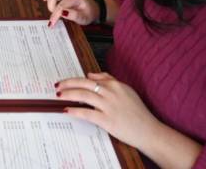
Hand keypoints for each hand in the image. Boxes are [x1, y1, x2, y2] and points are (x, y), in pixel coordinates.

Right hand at [40, 0, 96, 26]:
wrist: (91, 7)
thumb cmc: (87, 13)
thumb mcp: (84, 18)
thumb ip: (74, 15)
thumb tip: (62, 13)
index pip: (61, 6)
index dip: (54, 15)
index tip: (51, 24)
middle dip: (51, 7)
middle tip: (56, 16)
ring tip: (52, 7)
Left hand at [58, 74, 202, 167]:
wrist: (149, 130)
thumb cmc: (138, 112)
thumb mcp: (126, 90)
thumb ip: (109, 80)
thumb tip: (91, 74)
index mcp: (115, 84)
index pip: (90, 79)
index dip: (75, 80)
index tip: (66, 82)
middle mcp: (111, 92)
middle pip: (84, 84)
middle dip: (68, 84)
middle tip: (57, 85)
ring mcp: (109, 106)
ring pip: (83, 96)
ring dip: (68, 95)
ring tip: (59, 95)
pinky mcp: (107, 120)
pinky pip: (87, 113)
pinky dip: (75, 111)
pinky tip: (66, 110)